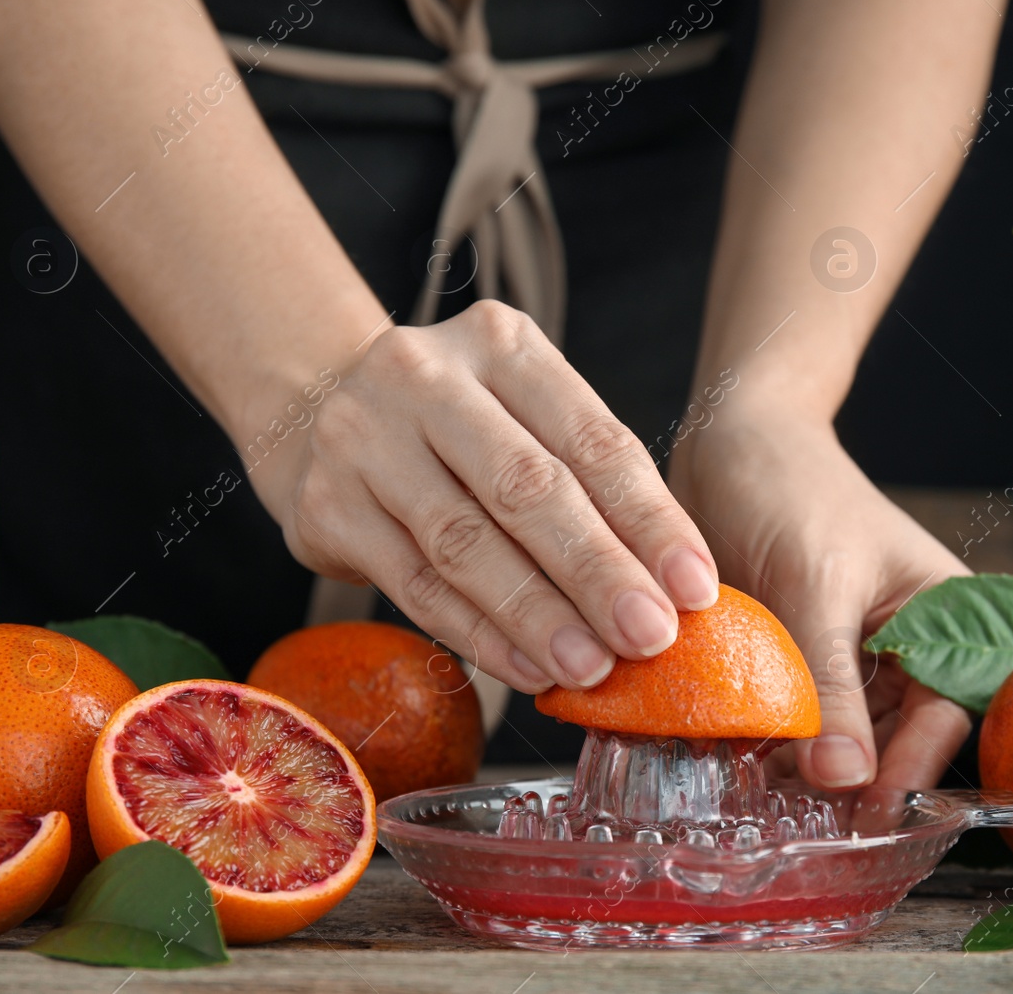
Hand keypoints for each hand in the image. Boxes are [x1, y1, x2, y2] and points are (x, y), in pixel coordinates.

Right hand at [261, 300, 720, 692]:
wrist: (317, 416)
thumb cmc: (458, 427)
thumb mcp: (524, 416)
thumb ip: (589, 482)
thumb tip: (674, 587)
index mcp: (500, 343)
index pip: (591, 439)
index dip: (649, 519)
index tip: (695, 587)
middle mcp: (425, 377)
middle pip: (528, 488)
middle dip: (598, 571)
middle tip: (651, 635)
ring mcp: (364, 438)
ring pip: (466, 544)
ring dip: (538, 615)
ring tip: (593, 666)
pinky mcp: (327, 507)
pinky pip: (417, 586)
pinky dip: (479, 635)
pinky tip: (530, 669)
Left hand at [669, 405, 971, 792]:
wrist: (727, 438)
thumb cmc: (791, 486)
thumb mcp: (816, 586)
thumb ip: (830, 683)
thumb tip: (846, 778)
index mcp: (944, 616)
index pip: (945, 711)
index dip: (912, 768)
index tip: (869, 814)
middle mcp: (901, 645)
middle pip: (891, 737)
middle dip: (850, 780)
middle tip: (806, 825)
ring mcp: (841, 656)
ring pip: (834, 736)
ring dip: (798, 770)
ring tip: (759, 801)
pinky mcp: (787, 660)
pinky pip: (784, 718)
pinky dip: (761, 744)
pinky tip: (730, 765)